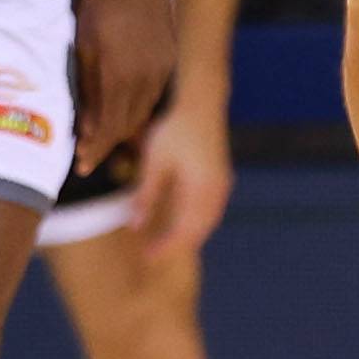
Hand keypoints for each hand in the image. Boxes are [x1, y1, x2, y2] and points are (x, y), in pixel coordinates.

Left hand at [74, 0, 175, 172]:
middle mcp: (148, 78)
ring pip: (143, 112)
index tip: (80, 164)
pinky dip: (136, 107)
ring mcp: (163, 67)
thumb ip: (88, 86)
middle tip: (87, 155)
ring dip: (123, 127)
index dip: (94, 149)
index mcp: (122, 76)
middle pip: (128, 126)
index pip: (108, 128)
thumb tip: (87, 125)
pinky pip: (153, 94)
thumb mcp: (84, 42)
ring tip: (102, 136)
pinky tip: (122, 108)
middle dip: (107, 143)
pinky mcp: (170, 56)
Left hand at [125, 93, 233, 257]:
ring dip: (189, 233)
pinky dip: (196, 220)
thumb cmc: (175, 128)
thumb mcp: (155, 162)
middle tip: (154, 254)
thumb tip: (135, 226)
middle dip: (177, 244)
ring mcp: (222, 183)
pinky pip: (211, 208)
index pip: (184, 231)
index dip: (166, 246)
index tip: (147, 257)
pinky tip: (181, 218)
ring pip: (207, 220)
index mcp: (201, 191)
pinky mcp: (221, 175)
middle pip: (199, 230)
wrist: (201, 101)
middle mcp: (217, 191)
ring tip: (167, 241)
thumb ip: (146, 196)